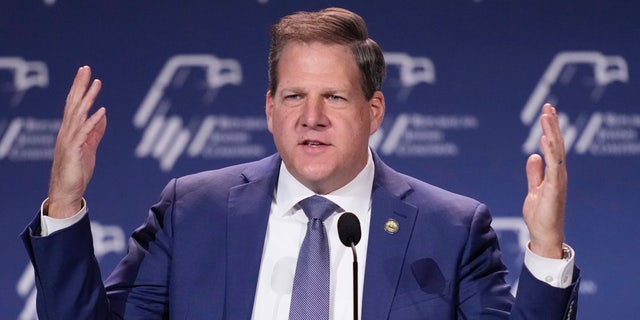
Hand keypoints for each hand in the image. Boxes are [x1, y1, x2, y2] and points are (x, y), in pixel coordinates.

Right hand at [47, 66, 106, 217]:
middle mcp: (67, 131)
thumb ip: (95, 132)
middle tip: (85, 68)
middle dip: (80, 85)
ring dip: (88, 98)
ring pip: (78, 114)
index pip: (74, 104)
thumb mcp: (89, 147)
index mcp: (71, 130)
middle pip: (73, 103)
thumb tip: (102, 116)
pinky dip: (92, 121)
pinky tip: (101, 110)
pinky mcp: (74, 150)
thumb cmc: (77, 171)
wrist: (67, 191)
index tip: (85, 72)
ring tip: (96, 83)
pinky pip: (84, 133)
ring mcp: (69, 140)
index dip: (80, 88)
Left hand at [522, 103, 566, 258]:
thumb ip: (534, 173)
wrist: (544, 234)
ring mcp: (558, 180)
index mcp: (553, 173)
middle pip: (557, 144)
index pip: (553, 147)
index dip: (550, 129)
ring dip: (552, 132)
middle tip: (548, 106)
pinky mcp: (555, 188)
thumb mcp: (533, 190)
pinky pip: (553, 166)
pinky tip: (545, 139)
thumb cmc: (540, 215)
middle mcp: (558, 174)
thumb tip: (533, 156)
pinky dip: (550, 152)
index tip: (546, 113)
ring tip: (547, 116)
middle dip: (552, 125)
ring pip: (557, 151)